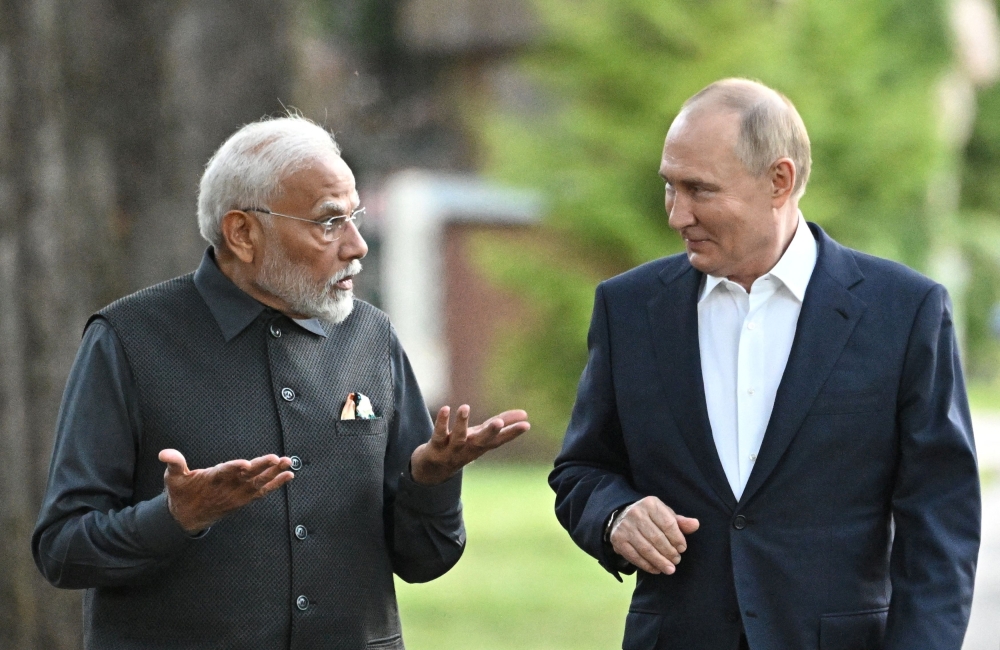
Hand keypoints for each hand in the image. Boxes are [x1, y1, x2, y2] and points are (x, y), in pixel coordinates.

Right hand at [158, 449, 294, 532]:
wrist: (188, 518)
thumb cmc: (181, 493)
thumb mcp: (173, 478)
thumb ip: (174, 463)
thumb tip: (164, 453)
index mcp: (210, 480)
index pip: (223, 472)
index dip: (234, 468)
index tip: (245, 464)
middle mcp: (227, 488)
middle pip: (246, 477)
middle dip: (261, 467)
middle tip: (276, 458)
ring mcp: (237, 494)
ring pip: (258, 483)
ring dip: (274, 473)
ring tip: (288, 462)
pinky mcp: (244, 499)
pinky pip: (263, 492)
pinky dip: (276, 484)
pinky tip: (289, 475)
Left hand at [409, 405, 529, 485]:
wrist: (432, 472)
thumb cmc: (462, 447)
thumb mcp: (481, 435)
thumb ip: (501, 424)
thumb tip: (525, 414)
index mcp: (481, 446)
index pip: (499, 440)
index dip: (512, 432)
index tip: (526, 424)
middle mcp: (469, 449)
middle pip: (481, 442)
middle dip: (490, 432)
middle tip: (499, 423)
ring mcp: (452, 450)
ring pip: (458, 437)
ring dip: (461, 423)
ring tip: (465, 407)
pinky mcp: (435, 447)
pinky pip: (438, 434)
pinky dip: (442, 422)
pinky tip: (446, 408)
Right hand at [609, 496, 699, 574]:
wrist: (622, 517)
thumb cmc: (650, 517)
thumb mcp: (665, 515)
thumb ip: (680, 522)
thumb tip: (695, 524)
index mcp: (650, 504)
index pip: (668, 524)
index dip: (677, 539)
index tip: (682, 549)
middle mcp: (635, 513)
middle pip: (657, 538)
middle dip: (669, 552)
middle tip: (676, 561)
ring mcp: (625, 527)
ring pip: (646, 549)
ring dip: (660, 561)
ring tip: (670, 569)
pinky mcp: (617, 539)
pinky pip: (634, 556)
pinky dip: (647, 565)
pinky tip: (656, 569)